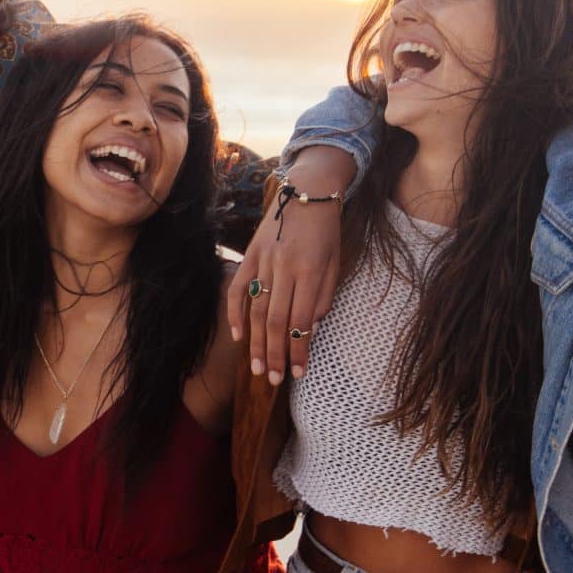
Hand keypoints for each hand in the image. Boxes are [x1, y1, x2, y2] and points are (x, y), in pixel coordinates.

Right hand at [224, 147, 349, 381]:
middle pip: (275, 321)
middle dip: (274, 355)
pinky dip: (235, 313)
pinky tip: (237, 336)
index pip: (301, 321)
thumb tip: (311, 327)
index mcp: (310, 272)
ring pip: (256, 310)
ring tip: (255, 368)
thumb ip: (325, 295)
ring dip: (255, 343)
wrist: (308, 192)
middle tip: (272, 381)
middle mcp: (284, 268)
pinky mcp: (250, 255)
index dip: (298, 350)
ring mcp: (264, 262)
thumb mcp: (336, 262)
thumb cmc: (327, 231)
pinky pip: (239, 288)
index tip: (297, 374)